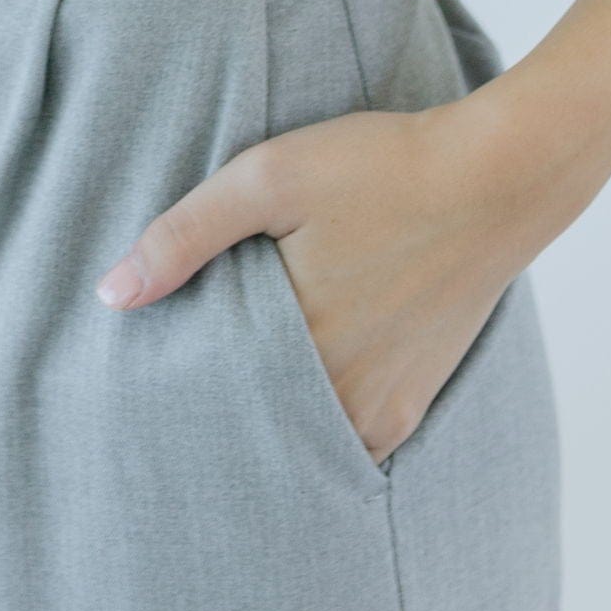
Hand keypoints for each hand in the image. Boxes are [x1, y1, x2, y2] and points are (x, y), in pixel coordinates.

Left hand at [93, 91, 548, 464]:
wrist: (498, 179)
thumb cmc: (381, 168)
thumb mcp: (269, 176)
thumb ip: (185, 235)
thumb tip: (112, 295)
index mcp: (297, 347)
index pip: (209, 402)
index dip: (175, 394)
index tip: (145, 386)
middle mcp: (342, 397)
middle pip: (254, 429)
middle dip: (216, 416)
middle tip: (177, 397)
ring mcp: (383, 409)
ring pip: (300, 442)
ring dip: (268, 423)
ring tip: (234, 387)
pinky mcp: (412, 405)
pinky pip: (348, 441)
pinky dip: (316, 425)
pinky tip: (296, 389)